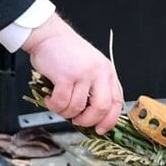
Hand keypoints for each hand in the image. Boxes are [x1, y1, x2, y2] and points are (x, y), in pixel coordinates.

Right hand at [22, 15, 123, 130]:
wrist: (49, 35)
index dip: (109, 120)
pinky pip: (61, 102)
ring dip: (65, 112)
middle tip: (77, 121)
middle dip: (88, 120)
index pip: (116, 102)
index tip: (101, 129)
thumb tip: (92, 115)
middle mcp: (98, 72)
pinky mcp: (65, 76)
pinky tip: (50, 98)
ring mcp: (83, 74)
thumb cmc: (66, 51)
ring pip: (77, 108)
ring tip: (58, 104)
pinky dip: (54, 105)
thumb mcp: (90, 66)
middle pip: (101, 108)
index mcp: (106, 71)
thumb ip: (95, 86)